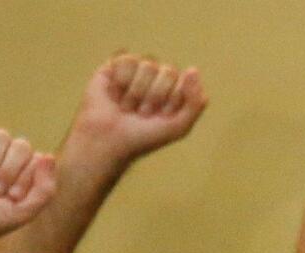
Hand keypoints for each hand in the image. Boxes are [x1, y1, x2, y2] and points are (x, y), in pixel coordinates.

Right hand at [0, 124, 55, 252]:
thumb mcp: (26, 210)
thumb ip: (46, 188)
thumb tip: (48, 156)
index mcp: (29, 172)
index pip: (38, 159)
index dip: (25, 177)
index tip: (12, 197)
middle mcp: (11, 159)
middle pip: (21, 146)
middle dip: (8, 171)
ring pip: (0, 136)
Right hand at [70, 53, 207, 161]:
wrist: (109, 140)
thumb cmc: (145, 136)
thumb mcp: (178, 127)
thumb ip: (195, 103)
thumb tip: (193, 70)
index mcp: (178, 88)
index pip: (185, 81)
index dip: (173, 100)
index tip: (163, 116)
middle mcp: (159, 75)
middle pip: (167, 71)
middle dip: (155, 97)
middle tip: (143, 113)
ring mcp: (138, 69)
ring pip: (147, 65)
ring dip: (136, 92)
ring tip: (128, 106)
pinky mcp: (116, 65)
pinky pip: (126, 60)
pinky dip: (120, 82)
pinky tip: (115, 95)